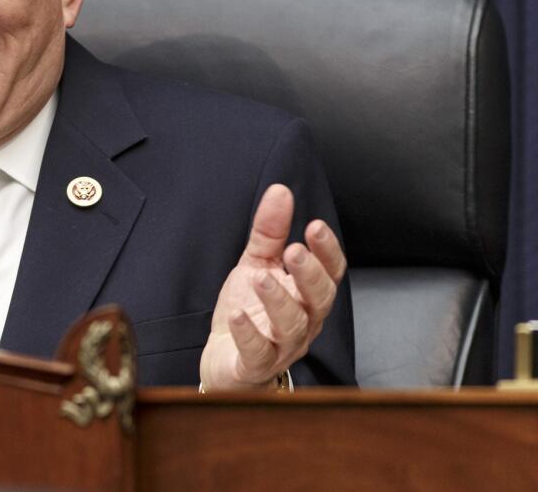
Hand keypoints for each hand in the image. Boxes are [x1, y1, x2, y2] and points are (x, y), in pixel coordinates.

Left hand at [199, 184, 346, 390]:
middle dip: (310, 274)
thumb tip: (281, 190)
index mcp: (307, 294)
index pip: (330, 273)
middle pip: (320, 299)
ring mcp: (282, 346)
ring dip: (279, 300)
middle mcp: (304, 321)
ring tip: (261, 278)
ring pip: (292, 326)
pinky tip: (238, 315)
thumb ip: (269, 231)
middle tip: (295, 251)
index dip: (327, 252)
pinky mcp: (255, 365)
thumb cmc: (250, 308)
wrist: (226, 360)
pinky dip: (249, 334)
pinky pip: (258, 353)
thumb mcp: (257, 263)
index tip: (315, 226)